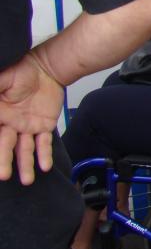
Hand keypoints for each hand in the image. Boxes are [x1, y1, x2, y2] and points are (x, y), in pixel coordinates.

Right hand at [0, 55, 63, 183]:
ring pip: (24, 149)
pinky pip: (44, 142)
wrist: (47, 68)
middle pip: (5, 146)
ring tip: (26, 180)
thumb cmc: (22, 71)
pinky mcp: (44, 126)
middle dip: (4, 161)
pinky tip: (45, 166)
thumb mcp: (3, 79)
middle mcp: (10, 125)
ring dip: (25, 165)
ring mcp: (27, 127)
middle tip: (3, 176)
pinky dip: (44, 154)